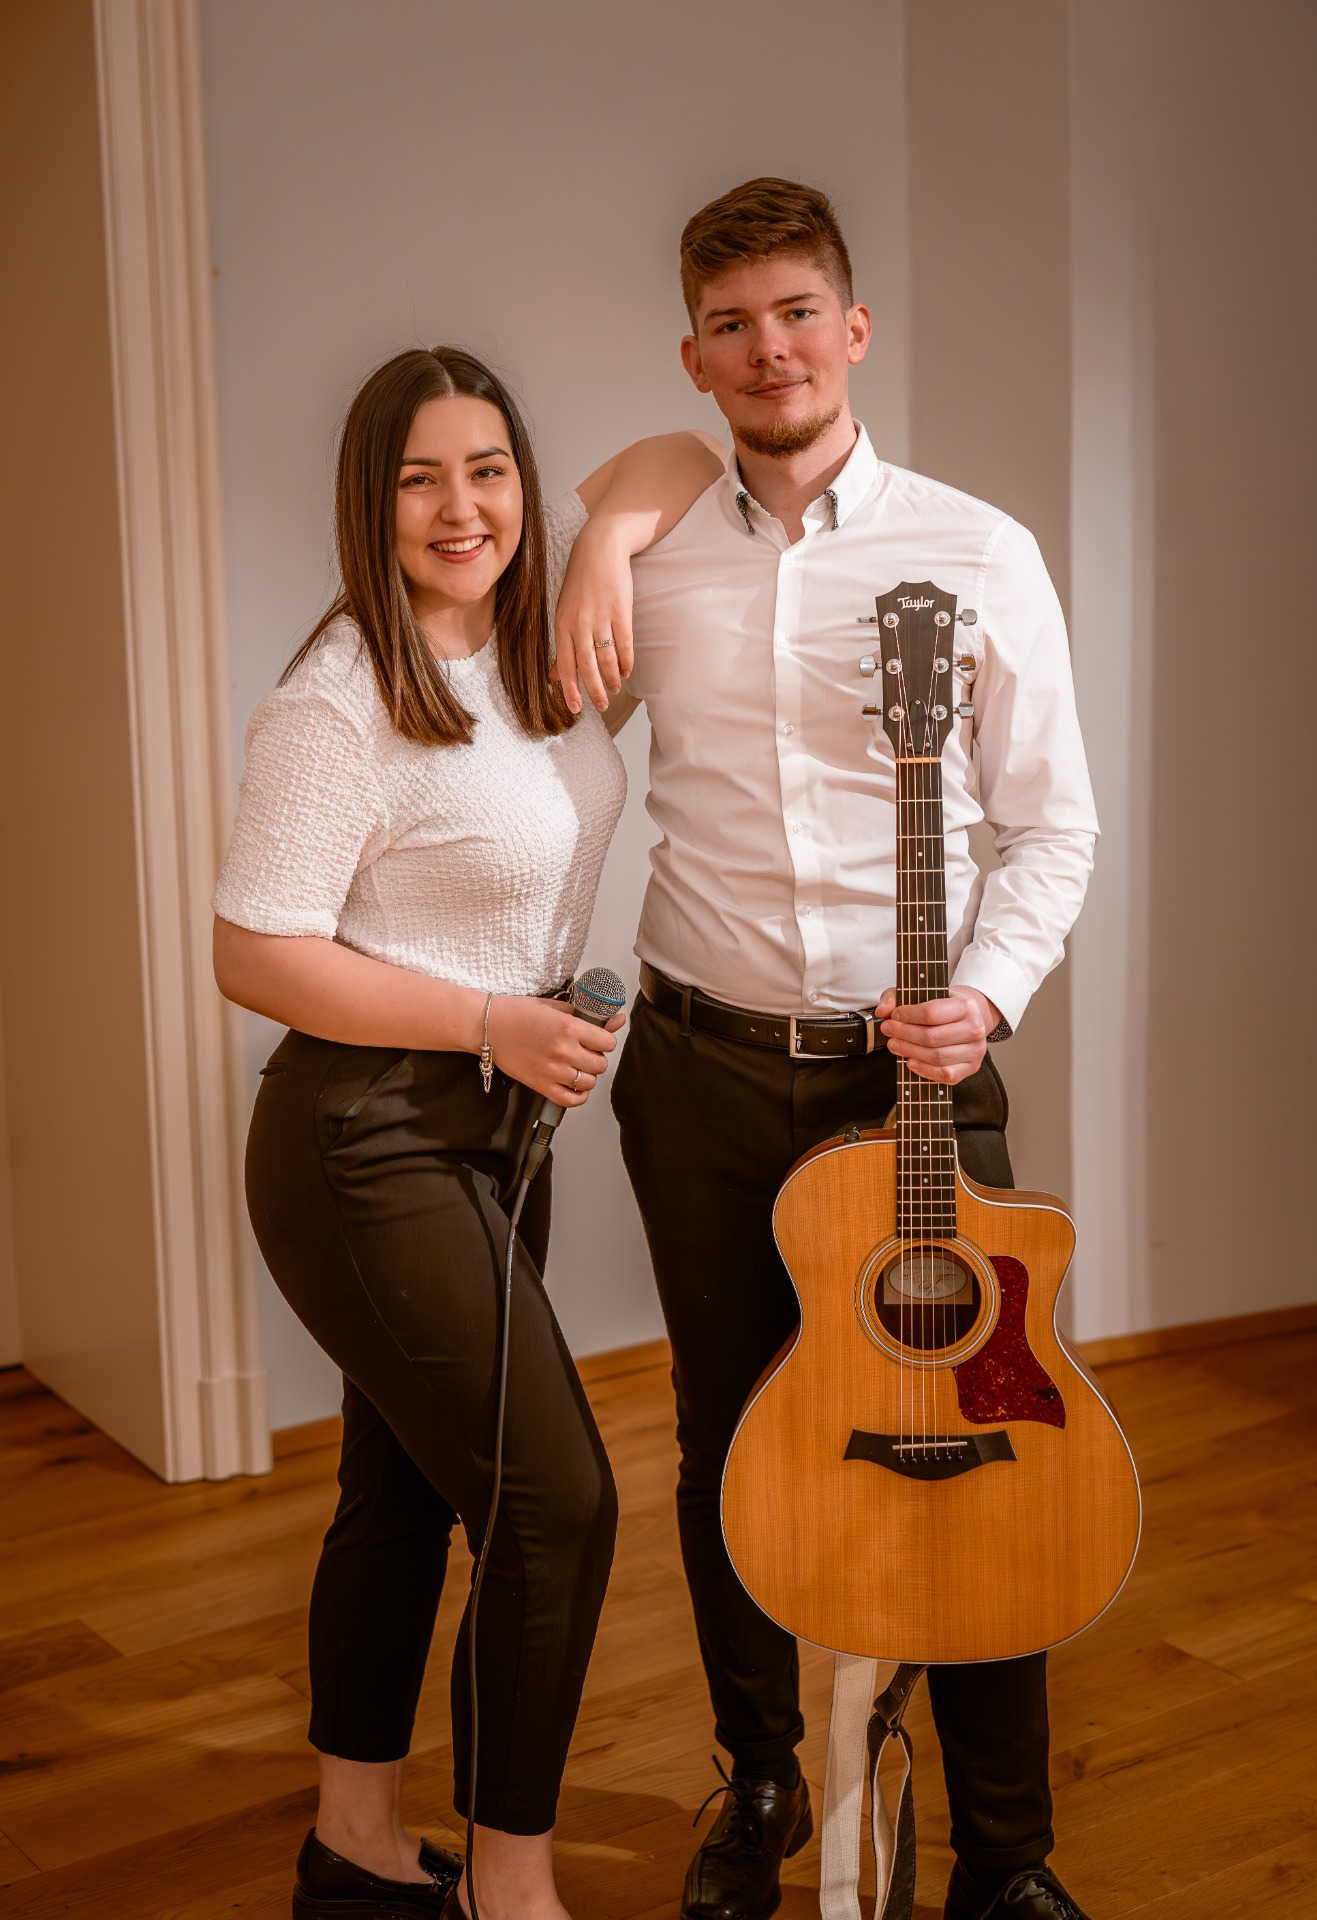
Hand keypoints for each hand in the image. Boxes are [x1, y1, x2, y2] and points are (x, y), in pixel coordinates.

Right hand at [486, 996, 625, 1104]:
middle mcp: (562, 1050)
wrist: (488, 1026)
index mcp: (568, 1028)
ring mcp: (551, 1070)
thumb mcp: (555, 1006)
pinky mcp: (540, 1085)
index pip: (607, 1042)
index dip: (605, 1041)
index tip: (598, 1039)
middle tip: (585, 1052)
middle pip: (600, 1064)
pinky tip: (575, 1086)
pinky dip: (578, 1096)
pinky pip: (570, 1100)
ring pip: (589, 1082)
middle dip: (597, 1057)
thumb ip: (586, 1015)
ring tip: (577, 1066)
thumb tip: (616, 1020)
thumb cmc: (516, 1013)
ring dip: (587, 1075)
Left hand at [551, 522, 634, 714]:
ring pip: (606, 656)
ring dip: (612, 677)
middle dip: (594, 689)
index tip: (576, 709)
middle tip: (602, 706)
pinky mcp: (620, 609)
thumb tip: (554, 676)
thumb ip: (562, 645)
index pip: (565, 664)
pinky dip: (626, 659)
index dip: (570, 689)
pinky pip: (624, 641)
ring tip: (616, 688)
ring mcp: (600, 616)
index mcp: (562, 624)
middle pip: (587, 665)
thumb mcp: (564, 612)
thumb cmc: (579, 583)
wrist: (598, 549)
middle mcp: (579, 623)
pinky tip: (627, 670)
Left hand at [875, 987, 999, 1083]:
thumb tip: (883, 1010)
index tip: (894, 1015)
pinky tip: (911, 1062)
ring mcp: (975, 1050)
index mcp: (966, 1006)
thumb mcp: (920, 993)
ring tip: (895, 1045)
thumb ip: (896, 997)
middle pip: (932, 1037)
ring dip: (910, 1052)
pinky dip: (925, 1070)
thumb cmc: (943, 1007)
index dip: (908, 1016)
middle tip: (889, 1031)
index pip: (931, 1013)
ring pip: (937, 1057)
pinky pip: (945, 1074)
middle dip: (904, 1034)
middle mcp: (975, 1028)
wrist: (968, 1018)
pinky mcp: (971, 1067)